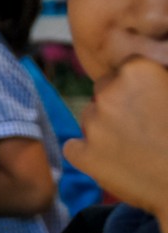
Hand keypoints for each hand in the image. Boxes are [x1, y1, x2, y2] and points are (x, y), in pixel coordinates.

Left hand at [64, 57, 167, 228]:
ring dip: (105, 129)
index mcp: (137, 70)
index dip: (137, 89)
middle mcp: (109, 92)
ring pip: (90, 119)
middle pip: (102, 92)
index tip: (152, 104)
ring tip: (137, 148)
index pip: (123, 70)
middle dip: (117, 105)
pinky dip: (87, 154)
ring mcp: (93, 124)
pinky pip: (74, 148)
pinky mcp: (83, 154)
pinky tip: (111, 162)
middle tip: (143, 127)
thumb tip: (144, 81)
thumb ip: (158, 79)